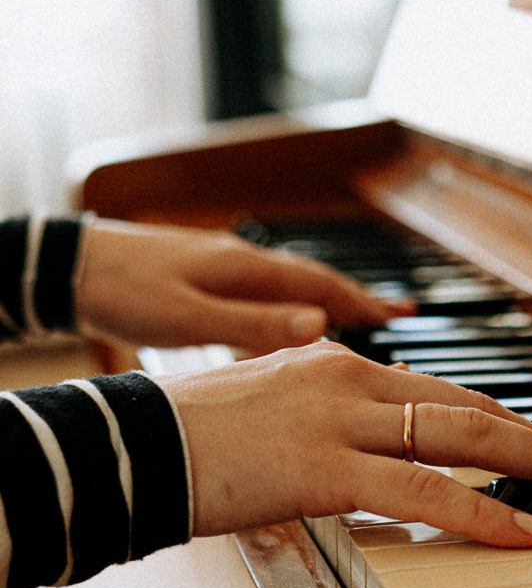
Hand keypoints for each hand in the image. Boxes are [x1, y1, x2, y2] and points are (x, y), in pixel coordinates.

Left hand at [75, 219, 403, 352]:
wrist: (70, 267)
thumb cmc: (123, 291)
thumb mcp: (190, 316)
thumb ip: (255, 323)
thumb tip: (320, 325)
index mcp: (247, 269)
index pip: (324, 285)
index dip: (367, 303)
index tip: (405, 316)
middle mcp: (243, 262)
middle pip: (316, 283)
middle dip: (359, 300)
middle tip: (398, 319)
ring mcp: (224, 268)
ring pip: (292, 288)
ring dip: (329, 304)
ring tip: (358, 323)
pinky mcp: (205, 280)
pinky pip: (267, 295)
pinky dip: (293, 308)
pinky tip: (292, 324)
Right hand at [161, 342, 531, 544]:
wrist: (128, 444)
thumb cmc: (191, 440)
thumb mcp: (272, 418)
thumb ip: (329, 432)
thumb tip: (370, 464)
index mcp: (337, 364)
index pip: (441, 391)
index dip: (500, 419)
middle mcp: (350, 377)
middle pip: (470, 405)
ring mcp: (341, 418)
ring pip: (464, 436)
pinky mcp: (327, 466)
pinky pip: (424, 490)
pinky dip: (482, 510)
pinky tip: (525, 530)